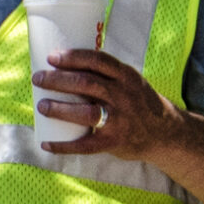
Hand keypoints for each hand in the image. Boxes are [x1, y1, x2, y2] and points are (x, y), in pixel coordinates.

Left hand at [35, 49, 183, 160]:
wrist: (165, 133)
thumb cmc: (138, 102)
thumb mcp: (129, 82)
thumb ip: (104, 75)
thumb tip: (62, 67)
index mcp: (126, 77)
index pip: (97, 61)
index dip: (73, 57)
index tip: (51, 57)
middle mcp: (123, 96)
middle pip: (86, 84)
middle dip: (58, 80)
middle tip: (37, 78)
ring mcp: (119, 120)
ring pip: (86, 112)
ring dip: (60, 109)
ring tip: (41, 105)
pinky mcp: (114, 142)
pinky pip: (85, 145)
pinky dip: (64, 146)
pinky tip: (46, 144)